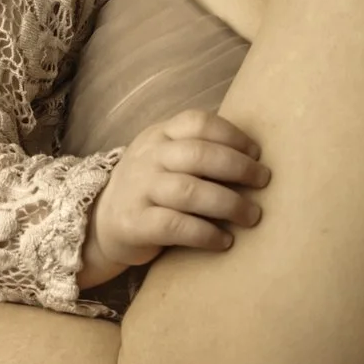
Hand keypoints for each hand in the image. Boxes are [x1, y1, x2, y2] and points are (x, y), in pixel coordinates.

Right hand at [80, 111, 268, 286]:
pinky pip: (175, 226)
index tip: (257, 153)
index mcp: (159, 135)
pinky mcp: (134, 224)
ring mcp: (138, 190)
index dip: (232, 135)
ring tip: (252, 216)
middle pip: (198, 154)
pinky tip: (224, 241)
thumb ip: (198, 152)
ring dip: (228, 203)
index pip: (197, 123)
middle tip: (263, 182)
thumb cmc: (149, 189)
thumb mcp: (166, 159)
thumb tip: (255, 159)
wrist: (100, 222)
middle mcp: (148, 158)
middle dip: (238, 167)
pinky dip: (205, 234)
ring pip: (189, 191)